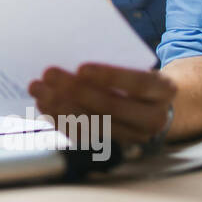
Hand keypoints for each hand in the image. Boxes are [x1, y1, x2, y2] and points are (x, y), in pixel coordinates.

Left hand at [29, 62, 176, 146]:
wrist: (156, 106)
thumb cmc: (138, 78)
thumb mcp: (136, 66)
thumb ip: (115, 62)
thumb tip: (73, 56)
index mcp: (163, 90)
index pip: (139, 83)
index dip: (110, 76)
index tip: (81, 67)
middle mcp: (153, 118)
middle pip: (112, 107)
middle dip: (76, 90)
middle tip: (48, 73)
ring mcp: (134, 136)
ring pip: (95, 124)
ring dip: (61, 106)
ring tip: (38, 89)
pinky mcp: (114, 145)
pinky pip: (85, 135)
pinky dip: (62, 120)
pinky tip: (44, 106)